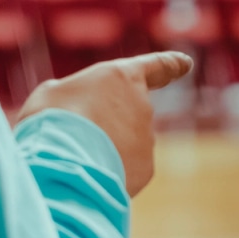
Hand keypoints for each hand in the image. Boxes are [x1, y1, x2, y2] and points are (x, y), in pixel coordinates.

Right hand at [17, 52, 193, 196]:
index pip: (155, 66)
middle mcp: (142, 105)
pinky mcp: (145, 168)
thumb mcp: (52, 95)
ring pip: (123, 144)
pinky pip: (124, 168)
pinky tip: (87, 173)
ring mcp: (147, 138)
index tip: (186, 63)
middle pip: (126, 114)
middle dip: (105, 125)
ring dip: (103, 150)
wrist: (63, 163)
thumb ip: (74, 96)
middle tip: (71, 135)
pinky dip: (108, 172)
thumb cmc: (53, 120)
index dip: (170, 64)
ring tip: (75, 156)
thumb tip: (82, 113)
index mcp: (122, 77)